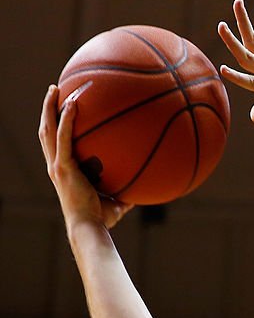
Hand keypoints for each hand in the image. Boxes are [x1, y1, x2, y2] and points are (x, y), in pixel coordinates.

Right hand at [38, 85, 132, 231]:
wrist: (90, 229)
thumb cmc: (101, 221)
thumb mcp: (115, 203)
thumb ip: (125, 194)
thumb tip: (143, 189)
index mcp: (63, 172)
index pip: (55, 145)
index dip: (55, 127)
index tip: (61, 111)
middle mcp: (55, 166)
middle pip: (46, 131)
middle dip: (48, 109)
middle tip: (55, 91)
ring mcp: (57, 166)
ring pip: (48, 129)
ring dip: (50, 107)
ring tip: (56, 88)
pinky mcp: (63, 167)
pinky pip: (64, 137)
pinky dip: (67, 119)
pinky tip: (74, 103)